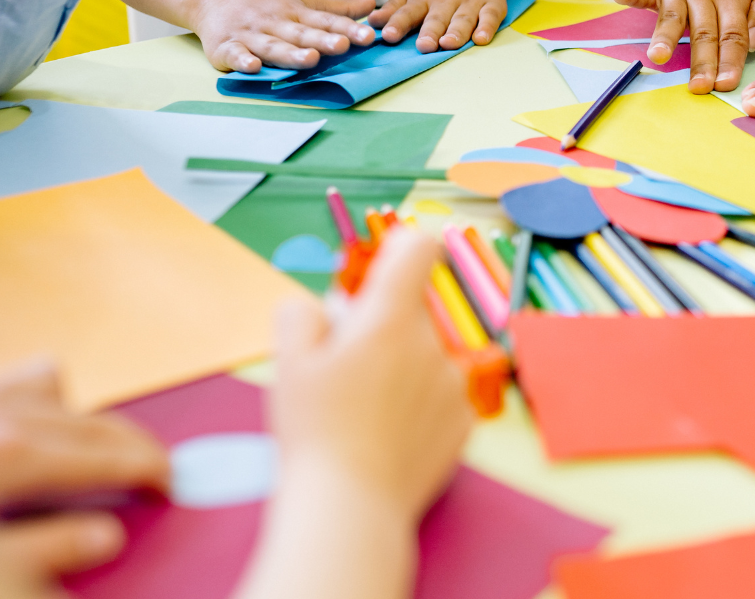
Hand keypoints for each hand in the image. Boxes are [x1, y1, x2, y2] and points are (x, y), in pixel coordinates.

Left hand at [0, 361, 168, 589]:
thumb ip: (44, 552)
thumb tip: (105, 537)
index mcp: (11, 455)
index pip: (107, 456)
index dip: (150, 470)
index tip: (172, 485)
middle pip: (91, 421)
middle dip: (135, 443)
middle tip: (162, 470)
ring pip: (45, 386)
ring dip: (80, 413)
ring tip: (98, 441)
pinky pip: (4, 386)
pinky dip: (29, 398)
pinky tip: (29, 422)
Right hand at [189, 0, 375, 72]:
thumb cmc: (266, 4)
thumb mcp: (301, 2)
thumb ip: (337, 9)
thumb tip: (373, 5)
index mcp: (296, 13)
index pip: (325, 22)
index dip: (347, 29)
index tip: (368, 37)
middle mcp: (275, 23)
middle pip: (301, 34)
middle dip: (322, 40)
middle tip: (343, 46)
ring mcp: (250, 35)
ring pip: (273, 46)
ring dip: (290, 53)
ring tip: (310, 59)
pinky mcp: (225, 47)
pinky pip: (234, 54)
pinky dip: (242, 60)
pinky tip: (253, 67)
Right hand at [270, 229, 471, 522]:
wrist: (350, 508)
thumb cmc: (314, 433)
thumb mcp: (288, 363)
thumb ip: (303, 314)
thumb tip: (327, 306)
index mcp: (390, 321)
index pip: (418, 247)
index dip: (399, 247)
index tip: (382, 266)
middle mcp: (432, 344)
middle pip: (411, 310)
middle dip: (381, 325)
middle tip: (345, 365)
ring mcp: (455, 383)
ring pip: (426, 354)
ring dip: (402, 366)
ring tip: (365, 409)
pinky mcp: (466, 421)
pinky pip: (442, 393)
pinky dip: (420, 403)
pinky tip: (389, 433)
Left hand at [369, 0, 510, 53]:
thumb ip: (394, 8)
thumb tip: (371, 23)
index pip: (408, 12)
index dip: (398, 24)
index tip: (388, 36)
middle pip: (437, 18)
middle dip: (430, 31)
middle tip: (424, 46)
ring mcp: (470, 1)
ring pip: (463, 18)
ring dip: (456, 32)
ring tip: (449, 44)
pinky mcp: (492, 4)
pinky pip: (490, 16)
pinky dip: (487, 27)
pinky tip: (481, 39)